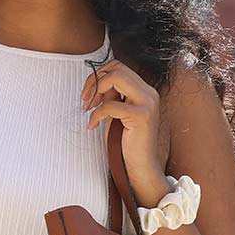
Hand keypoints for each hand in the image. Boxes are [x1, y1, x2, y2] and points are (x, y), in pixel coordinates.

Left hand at [81, 59, 170, 207]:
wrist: (141, 167)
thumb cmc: (125, 142)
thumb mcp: (116, 114)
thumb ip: (112, 96)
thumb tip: (97, 82)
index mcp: (145, 91)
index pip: (119, 67)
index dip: (99, 75)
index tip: (88, 94)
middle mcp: (149, 93)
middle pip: (116, 68)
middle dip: (94, 81)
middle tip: (85, 101)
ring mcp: (147, 103)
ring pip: (116, 78)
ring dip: (96, 91)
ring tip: (88, 109)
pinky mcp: (141, 116)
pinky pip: (110, 105)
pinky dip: (96, 114)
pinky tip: (92, 126)